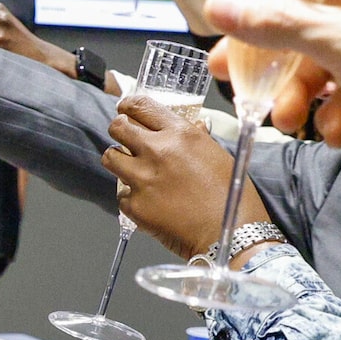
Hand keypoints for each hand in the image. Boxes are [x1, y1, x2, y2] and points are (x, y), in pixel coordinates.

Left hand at [103, 94, 263, 258]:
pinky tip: (151, 201)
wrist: (229, 233)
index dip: (129, 106)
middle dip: (119, 130)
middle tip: (126, 139)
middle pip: (117, 127)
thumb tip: (192, 126)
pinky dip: (131, 195)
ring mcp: (142, 178)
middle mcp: (158, 151)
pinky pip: (121, 193)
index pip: (140, 106)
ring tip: (135, 170)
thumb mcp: (219, 155)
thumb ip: (197, 138)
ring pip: (110, 157)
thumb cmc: (230, 195)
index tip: (126, 109)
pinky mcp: (133, 204)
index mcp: (181, 134)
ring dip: (119, 161)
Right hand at [206, 0, 340, 169]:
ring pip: (318, 64)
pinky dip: (330, 116)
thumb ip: (279, 24)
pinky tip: (336, 134)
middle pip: (306, 20)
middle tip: (232, 73)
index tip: (230, 10)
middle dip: (272, 56)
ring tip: (291, 121)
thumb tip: (216, 5)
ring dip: (298, 95)